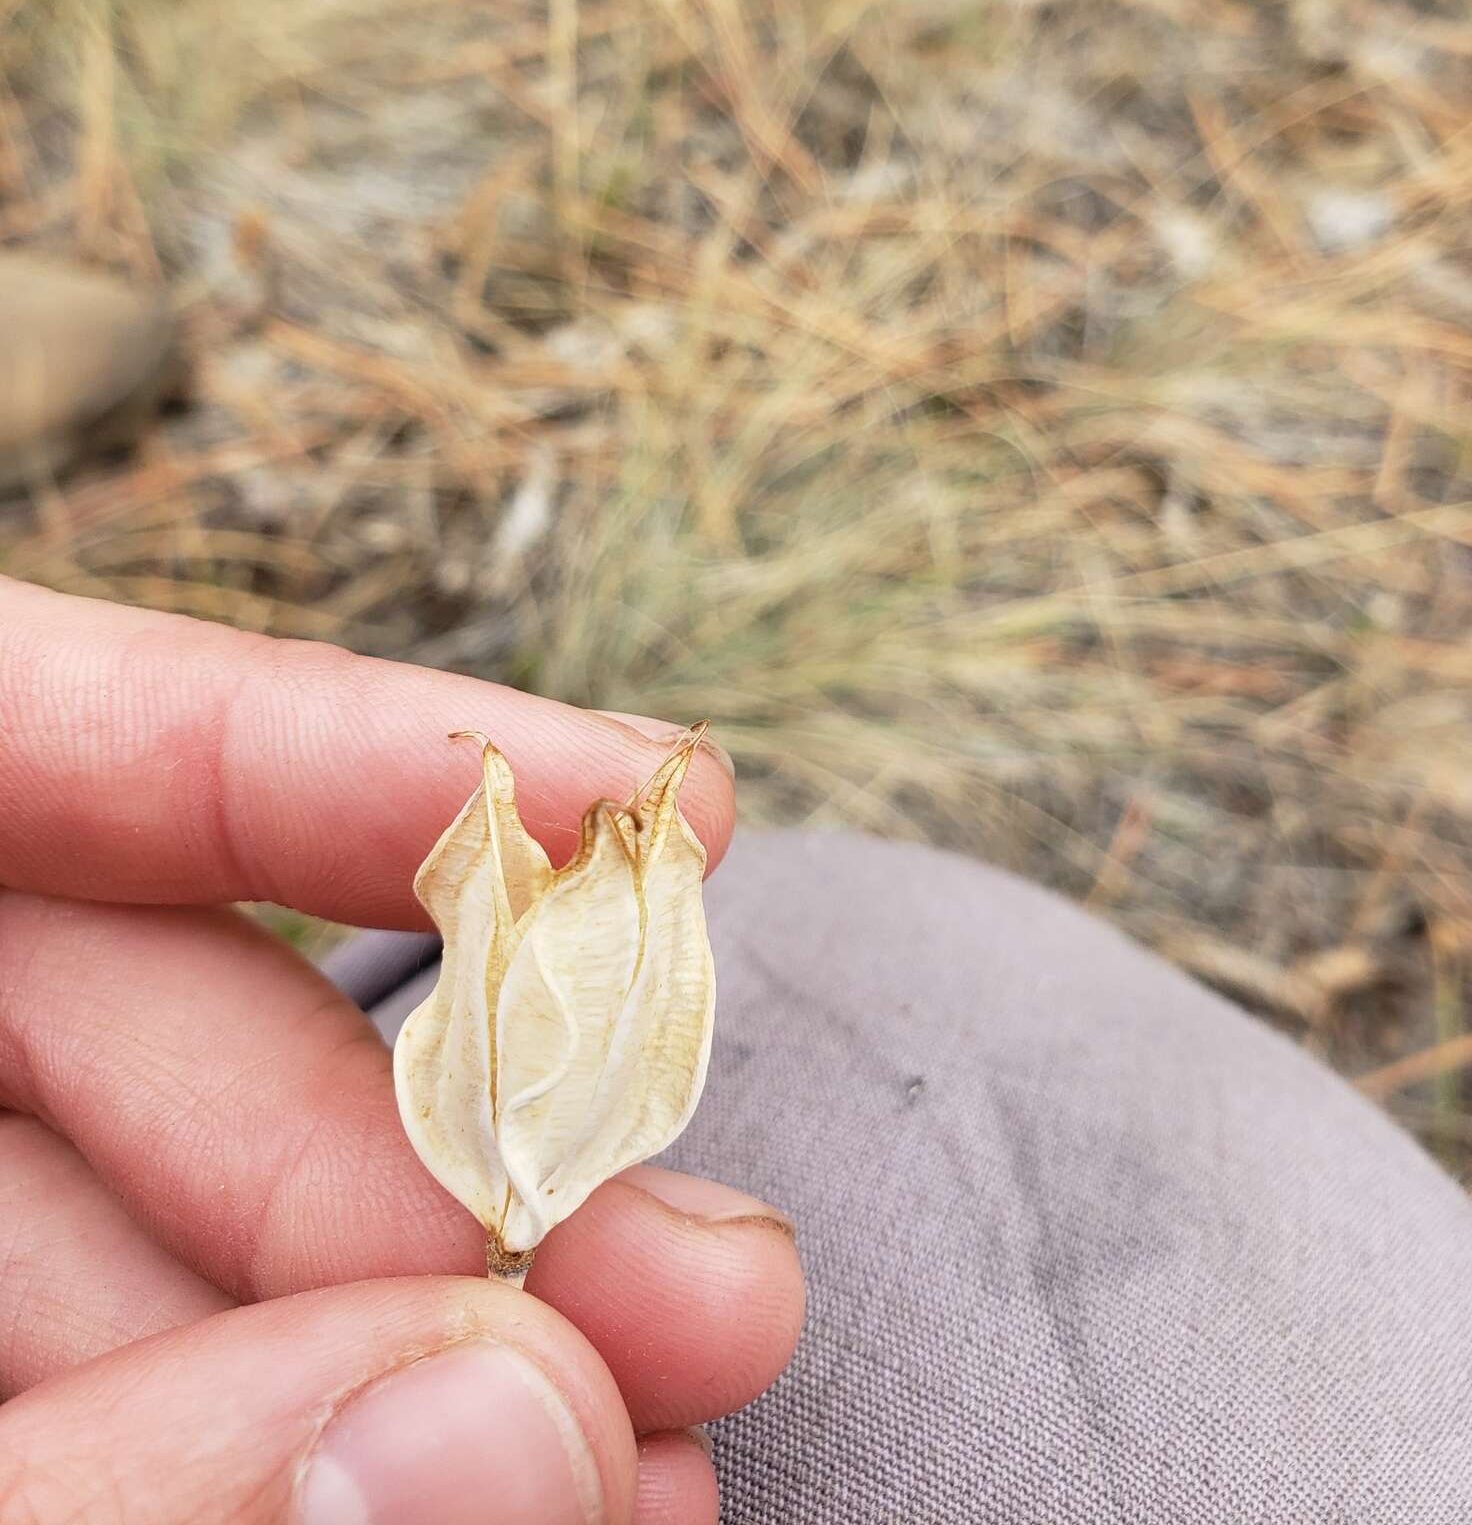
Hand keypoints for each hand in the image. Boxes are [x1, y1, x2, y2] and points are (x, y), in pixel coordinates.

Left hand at [0, 580, 802, 1522]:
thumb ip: (105, 1483)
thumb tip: (517, 1417)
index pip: (40, 731)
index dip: (323, 740)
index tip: (624, 796)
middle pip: (164, 1010)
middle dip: (453, 1130)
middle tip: (695, 1275)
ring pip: (195, 1221)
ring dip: (443, 1328)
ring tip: (645, 1444)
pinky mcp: (9, 1417)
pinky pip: (175, 1379)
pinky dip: (356, 1444)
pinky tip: (532, 1493)